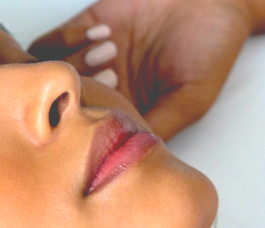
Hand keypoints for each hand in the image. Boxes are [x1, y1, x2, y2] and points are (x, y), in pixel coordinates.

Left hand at [30, 0, 253, 139]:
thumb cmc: (212, 48)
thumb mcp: (190, 99)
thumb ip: (158, 126)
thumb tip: (125, 162)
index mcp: (129, 112)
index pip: (90, 135)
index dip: (87, 130)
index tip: (103, 117)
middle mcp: (106, 89)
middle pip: (63, 108)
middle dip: (82, 93)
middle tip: (114, 74)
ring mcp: (91, 59)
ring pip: (54, 77)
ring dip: (76, 63)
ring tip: (112, 50)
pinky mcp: (85, 28)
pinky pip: (52, 43)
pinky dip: (71, 39)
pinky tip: (106, 33)